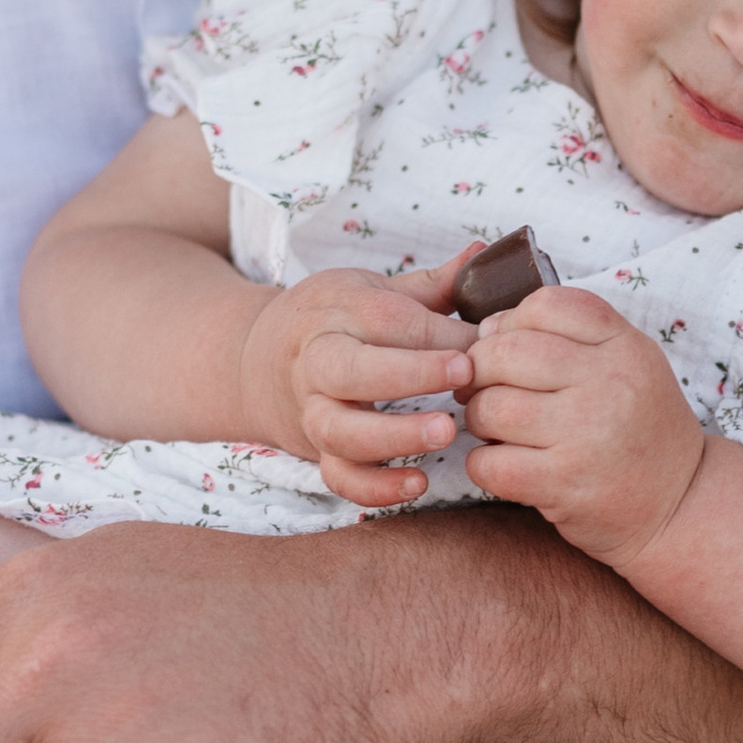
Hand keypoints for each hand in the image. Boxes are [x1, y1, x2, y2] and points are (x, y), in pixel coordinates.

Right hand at [239, 247, 476, 507]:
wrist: (255, 362)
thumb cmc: (332, 321)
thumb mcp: (370, 289)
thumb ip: (432, 283)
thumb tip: (487, 254)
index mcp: (337, 312)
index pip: (388, 320)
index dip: (439, 334)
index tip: (486, 343)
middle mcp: (318, 362)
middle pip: (354, 370)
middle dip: (411, 374)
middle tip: (465, 374)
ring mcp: (313, 411)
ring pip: (341, 431)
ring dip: (394, 436)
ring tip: (446, 433)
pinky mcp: (316, 451)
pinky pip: (338, 478)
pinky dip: (374, 489)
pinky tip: (418, 484)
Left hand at [464, 286, 707, 568]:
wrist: (680, 506)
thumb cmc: (641, 431)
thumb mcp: (631, 366)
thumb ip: (571, 338)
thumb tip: (488, 327)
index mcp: (626, 347)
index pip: (546, 306)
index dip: (511, 321)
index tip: (509, 348)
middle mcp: (610, 385)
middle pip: (507, 353)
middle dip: (481, 370)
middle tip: (484, 389)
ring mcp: (587, 435)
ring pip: (492, 407)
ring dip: (477, 417)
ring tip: (493, 427)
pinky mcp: (564, 484)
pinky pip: (490, 463)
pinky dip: (482, 463)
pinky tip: (500, 463)